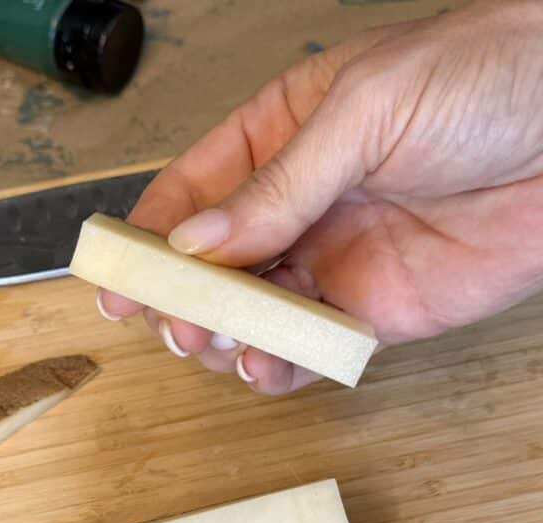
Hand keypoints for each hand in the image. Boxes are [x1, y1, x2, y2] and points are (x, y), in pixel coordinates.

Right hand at [99, 0, 542, 394]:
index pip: (190, 194)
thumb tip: (195, 241)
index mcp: (279, 138)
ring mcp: (333, 263)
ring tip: (218, 344)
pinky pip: (312, 350)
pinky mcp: (374, 315)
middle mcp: (298, 206)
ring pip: (254, 317)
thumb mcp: (364, 111)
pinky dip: (282, 367)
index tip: (115, 280)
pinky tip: (265, 366)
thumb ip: (277, 185)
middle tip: (176, 323)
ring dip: (225, 340)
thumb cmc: (482, 79)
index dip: (148, 240)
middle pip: (212, 267)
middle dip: (183, 302)